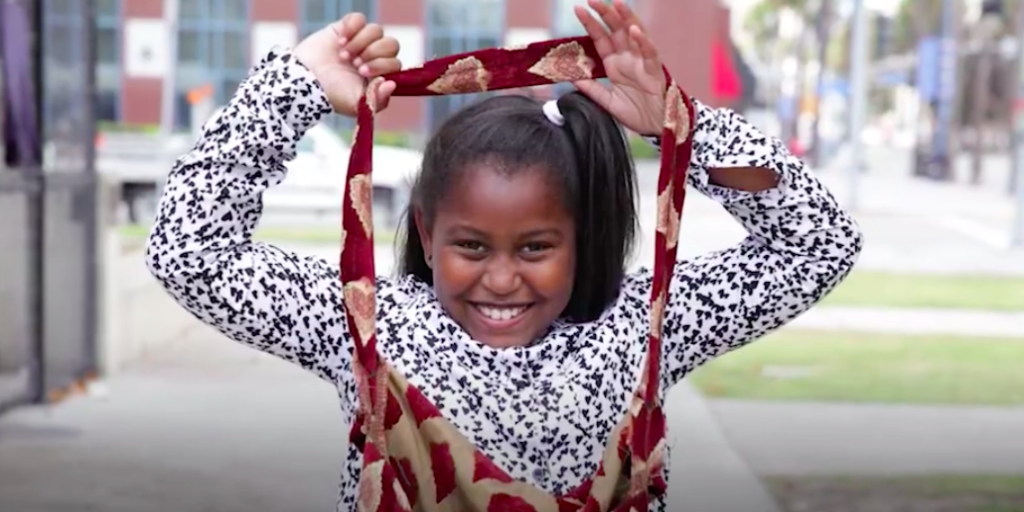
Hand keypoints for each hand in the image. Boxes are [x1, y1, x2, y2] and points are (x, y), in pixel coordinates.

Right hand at [293, 13, 400, 116]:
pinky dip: (352, 28)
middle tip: (355, 64)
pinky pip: (359, 19)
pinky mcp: (346, 29)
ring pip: (376, 31)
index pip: (395, 64)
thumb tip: (392, 84)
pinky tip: (340, 41)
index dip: (382, 65)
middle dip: (373, 53)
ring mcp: (360, 42)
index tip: (362, 72)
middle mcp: (372, 57)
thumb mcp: (356, 105)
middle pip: (391, 45)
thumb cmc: (330, 95)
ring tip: (343, 55)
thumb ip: (378, 100)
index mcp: (379, 75)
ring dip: (360, 43)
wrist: (304, 80)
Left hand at [573, 0, 665, 135]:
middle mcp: (628, 58)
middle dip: (605, 14)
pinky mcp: (655, 70)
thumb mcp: (607, 102)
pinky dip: (643, 41)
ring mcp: (642, 62)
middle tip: (592, 0)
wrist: (657, 127)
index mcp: (615, 64)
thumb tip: (571, 76)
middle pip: (616, 30)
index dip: (591, 24)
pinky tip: (634, 31)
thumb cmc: (636, 113)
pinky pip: (650, 53)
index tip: (578, 9)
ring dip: (626, 18)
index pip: (601, 39)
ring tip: (617, 4)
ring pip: (635, 34)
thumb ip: (591, 89)